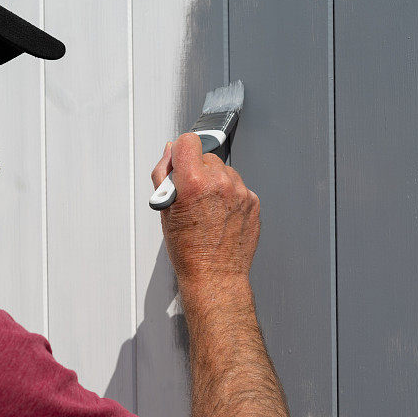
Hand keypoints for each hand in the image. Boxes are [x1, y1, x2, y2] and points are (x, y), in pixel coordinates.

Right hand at [151, 133, 260, 289]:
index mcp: (194, 182)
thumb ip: (164, 174)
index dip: (181, 151)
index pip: (188, 140)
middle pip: (207, 156)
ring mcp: (240, 191)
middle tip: (193, 196)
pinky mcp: (253, 201)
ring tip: (208, 209)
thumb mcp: (165, 210)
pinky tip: (221, 215)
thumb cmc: (188, 250)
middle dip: (198, 171)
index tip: (180, 162)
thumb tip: (170, 152)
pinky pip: (239, 187)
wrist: (215, 276)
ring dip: (216, 182)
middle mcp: (220, 182)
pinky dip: (230, 196)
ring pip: (225, 171)